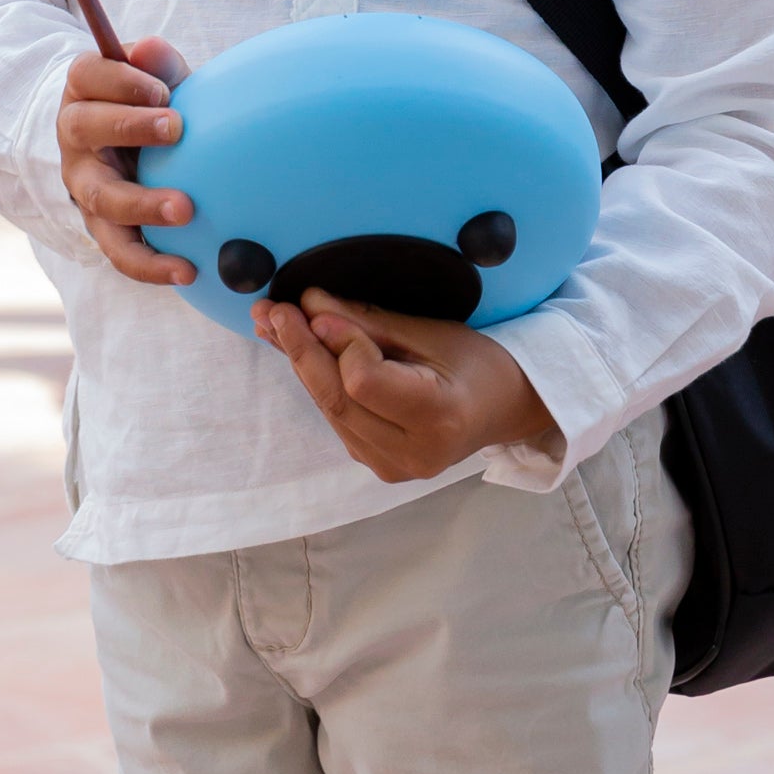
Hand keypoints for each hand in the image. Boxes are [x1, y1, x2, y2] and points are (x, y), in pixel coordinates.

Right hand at [57, 37, 193, 284]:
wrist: (132, 150)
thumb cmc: (150, 105)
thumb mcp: (155, 80)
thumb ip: (158, 66)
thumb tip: (151, 47)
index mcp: (84, 92)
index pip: (87, 76)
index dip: (122, 80)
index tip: (163, 89)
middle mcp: (74, 138)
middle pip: (86, 129)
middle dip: (130, 127)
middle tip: (178, 130)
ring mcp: (85, 185)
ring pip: (102, 197)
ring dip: (142, 204)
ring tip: (185, 210)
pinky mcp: (101, 227)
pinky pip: (119, 250)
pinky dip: (150, 264)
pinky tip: (186, 269)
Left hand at [256, 291, 559, 482]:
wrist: (504, 407)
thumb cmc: (476, 363)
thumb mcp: (431, 332)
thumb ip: (370, 323)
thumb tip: (311, 306)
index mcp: (437, 418)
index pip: (363, 382)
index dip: (339, 342)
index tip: (318, 306)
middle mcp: (411, 454)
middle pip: (336, 399)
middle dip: (298, 349)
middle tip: (269, 308)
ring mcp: (391, 467)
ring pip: (329, 409)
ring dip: (298, 363)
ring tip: (271, 322)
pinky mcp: (376, 464)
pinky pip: (337, 417)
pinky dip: (317, 381)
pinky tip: (297, 349)